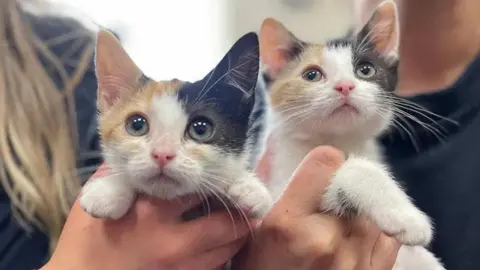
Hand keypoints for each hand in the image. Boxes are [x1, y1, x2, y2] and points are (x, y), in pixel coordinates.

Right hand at [41, 165, 255, 269]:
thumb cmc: (86, 239)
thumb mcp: (100, 198)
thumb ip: (128, 174)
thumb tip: (150, 153)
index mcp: (153, 213)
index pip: (200, 188)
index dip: (218, 178)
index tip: (229, 173)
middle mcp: (174, 242)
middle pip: (225, 223)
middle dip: (240, 210)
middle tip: (248, 198)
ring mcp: (181, 269)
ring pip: (227, 249)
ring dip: (237, 233)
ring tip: (242, 219)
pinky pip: (215, 268)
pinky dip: (222, 254)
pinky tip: (221, 244)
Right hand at [233, 146, 400, 269]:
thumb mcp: (253, 236)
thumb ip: (270, 192)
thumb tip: (284, 153)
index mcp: (288, 225)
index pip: (327, 162)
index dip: (322, 165)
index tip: (316, 176)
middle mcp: (327, 239)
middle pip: (352, 184)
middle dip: (337, 192)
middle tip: (321, 211)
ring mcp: (356, 258)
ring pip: (369, 208)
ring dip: (354, 214)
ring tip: (333, 234)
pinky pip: (387, 232)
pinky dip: (372, 231)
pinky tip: (350, 245)